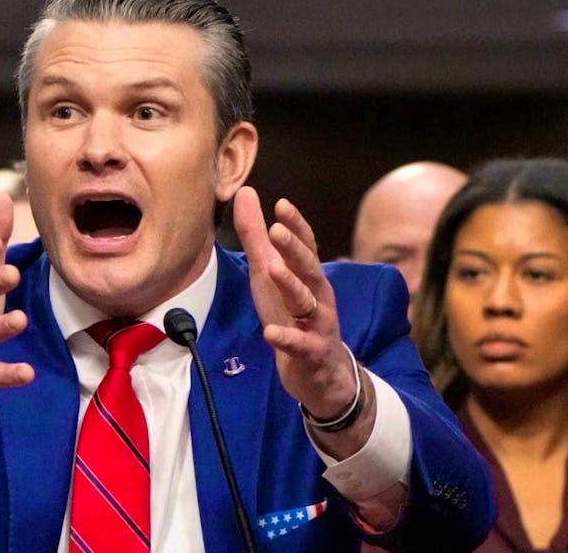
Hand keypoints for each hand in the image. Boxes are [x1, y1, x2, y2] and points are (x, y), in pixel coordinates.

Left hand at [233, 187, 356, 420]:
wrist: (321, 373)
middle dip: (294, 248)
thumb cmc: (293, 315)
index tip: (281, 204)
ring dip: (291, 285)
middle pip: (308, 268)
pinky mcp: (312, 353)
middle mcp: (318, 295)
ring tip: (273, 269)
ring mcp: (318, 324)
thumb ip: (257, 237)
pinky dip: (287, 338)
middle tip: (277, 228)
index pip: (305, 245)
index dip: (296, 225)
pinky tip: (270, 332)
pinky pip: (300, 344)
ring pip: (307, 302)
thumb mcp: (270, 275)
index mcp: (308, 275)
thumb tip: (246, 193)